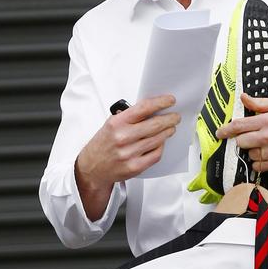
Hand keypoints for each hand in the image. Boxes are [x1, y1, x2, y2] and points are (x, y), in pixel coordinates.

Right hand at [75, 95, 179, 219]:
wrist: (92, 168)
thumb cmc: (103, 145)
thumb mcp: (110, 124)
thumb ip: (129, 117)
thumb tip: (152, 109)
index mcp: (117, 123)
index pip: (144, 108)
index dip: (160, 103)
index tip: (170, 100)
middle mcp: (123, 138)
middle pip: (155, 124)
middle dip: (169, 119)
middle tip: (175, 116)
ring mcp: (129, 153)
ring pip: (158, 140)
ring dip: (168, 132)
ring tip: (171, 128)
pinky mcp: (135, 167)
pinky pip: (155, 154)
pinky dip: (161, 147)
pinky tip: (161, 142)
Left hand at [216, 94, 267, 172]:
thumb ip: (260, 103)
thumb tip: (243, 97)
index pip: (239, 126)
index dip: (226, 130)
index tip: (220, 133)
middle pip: (241, 142)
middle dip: (242, 140)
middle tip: (251, 137)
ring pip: (249, 154)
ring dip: (252, 150)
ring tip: (265, 145)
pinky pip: (257, 166)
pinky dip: (259, 162)